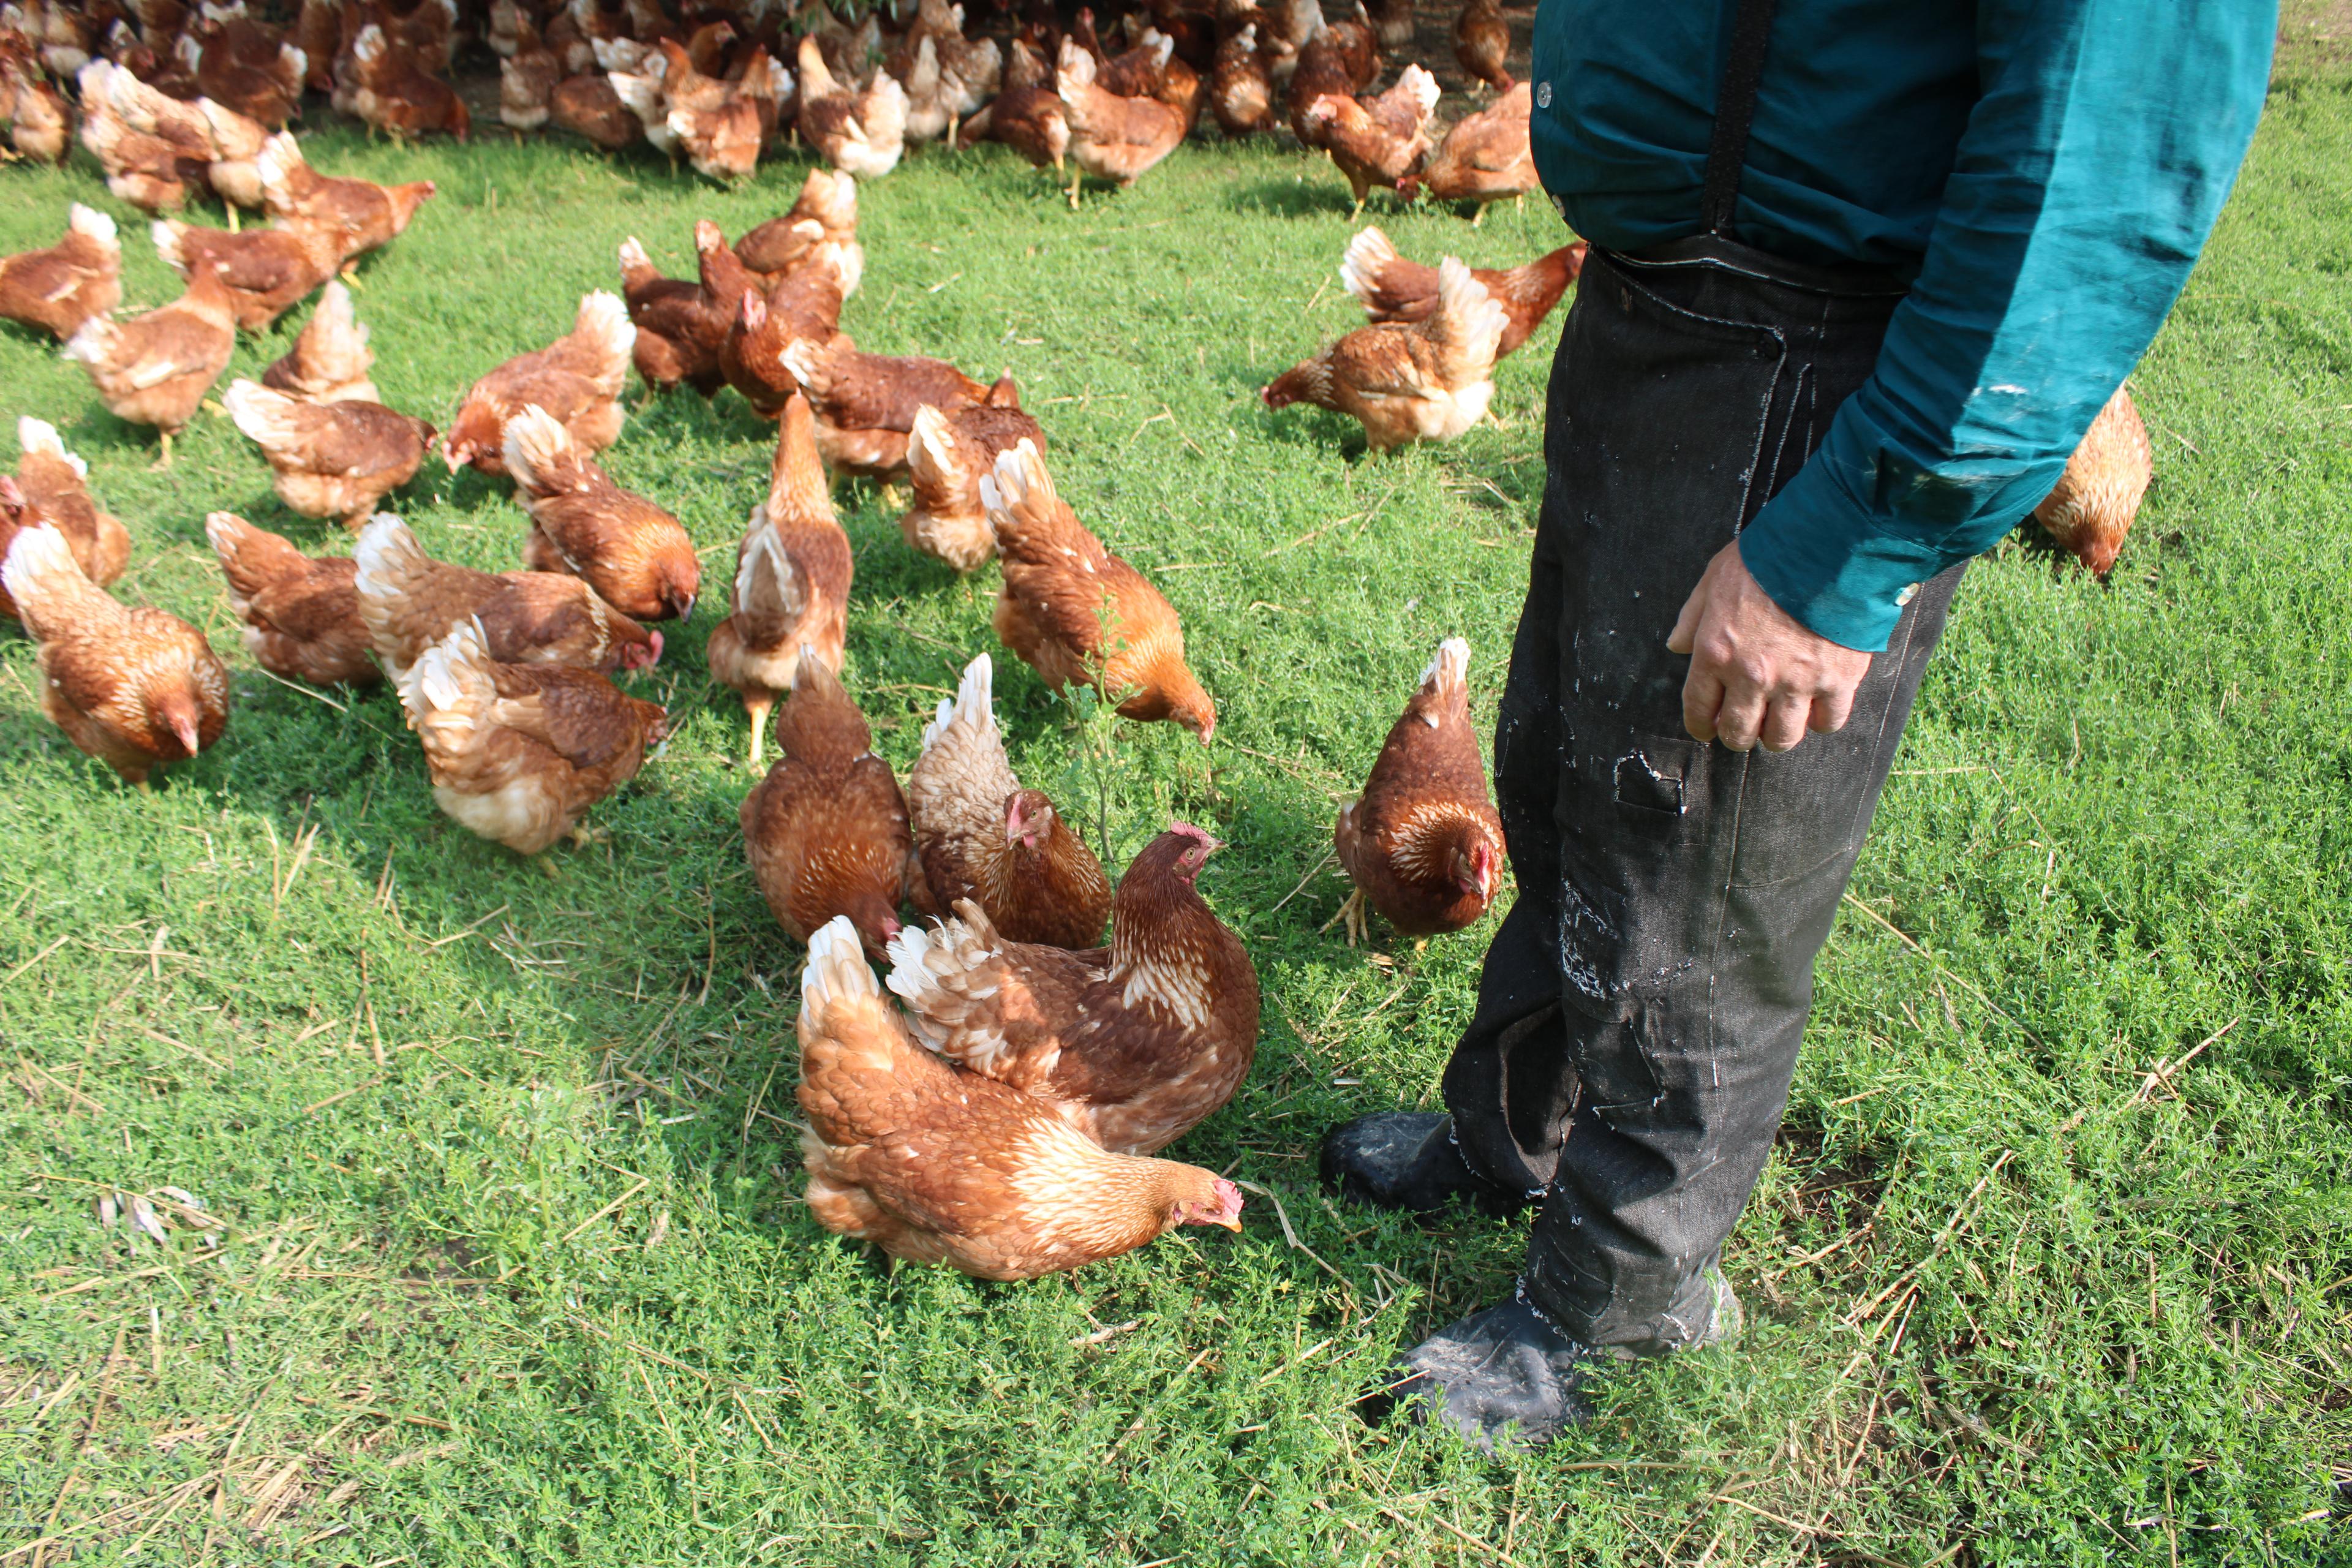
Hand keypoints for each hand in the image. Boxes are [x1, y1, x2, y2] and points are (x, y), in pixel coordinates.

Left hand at [1666, 541, 1873, 752]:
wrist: (1829, 547)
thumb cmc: (1769, 558)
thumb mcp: (1715, 579)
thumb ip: (1692, 616)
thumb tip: (1677, 646)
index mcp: (1716, 653)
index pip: (1699, 709)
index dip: (1701, 726)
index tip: (1707, 729)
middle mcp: (1752, 676)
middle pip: (1739, 734)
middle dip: (1738, 735)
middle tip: (1745, 726)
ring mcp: (1796, 683)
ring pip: (1782, 738)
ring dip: (1777, 735)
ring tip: (1779, 722)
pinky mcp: (1837, 681)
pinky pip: (1828, 722)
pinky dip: (1822, 721)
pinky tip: (1817, 708)